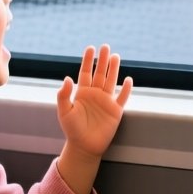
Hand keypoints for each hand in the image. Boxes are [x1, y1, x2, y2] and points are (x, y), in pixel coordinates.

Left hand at [56, 44, 134, 158]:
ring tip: (116, 56)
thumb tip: (67, 78)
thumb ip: (64, 95)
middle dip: (102, 60)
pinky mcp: (115, 111)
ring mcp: (106, 102)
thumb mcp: (64, 111)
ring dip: (114, 69)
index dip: (88, 60)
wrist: (84, 146)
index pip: (85, 72)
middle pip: (100, 73)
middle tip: (106, 46)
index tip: (90, 48)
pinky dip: (126, 89)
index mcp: (82, 93)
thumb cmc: (72, 129)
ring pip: (111, 81)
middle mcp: (95, 94)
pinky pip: (123, 98)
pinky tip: (129, 79)